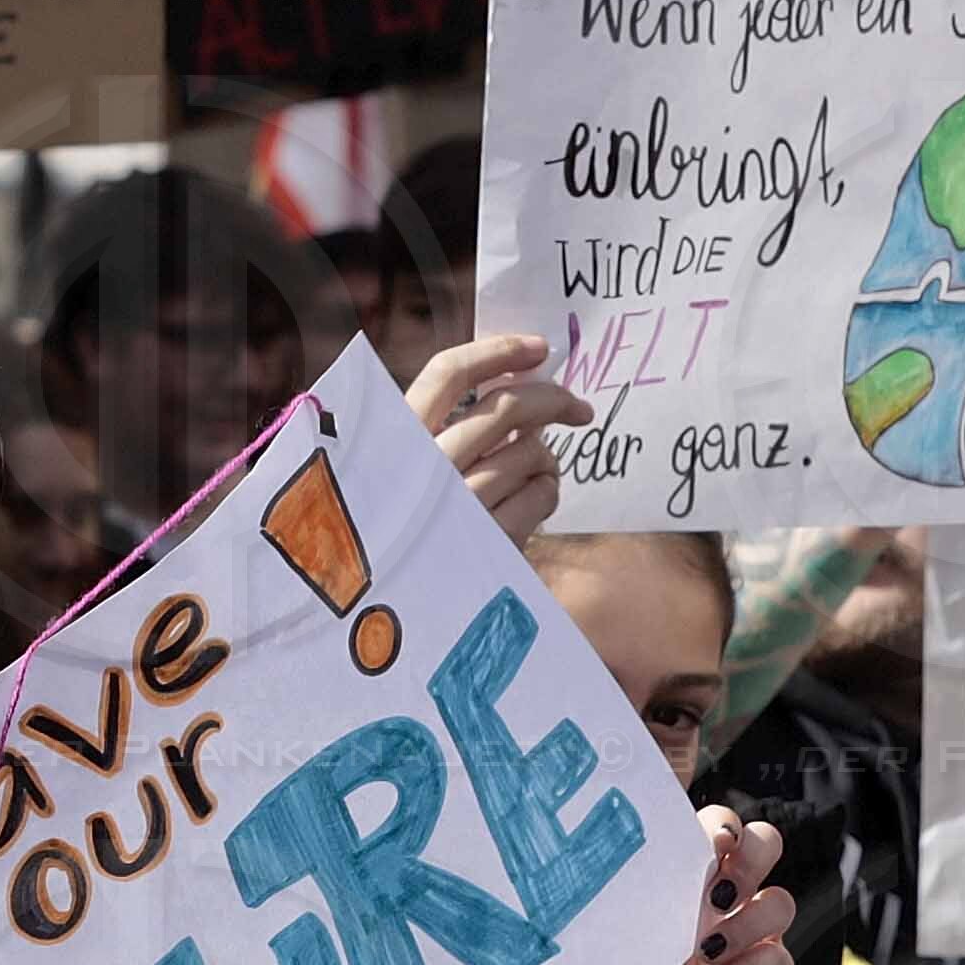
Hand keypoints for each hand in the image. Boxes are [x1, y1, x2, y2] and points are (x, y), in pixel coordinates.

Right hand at [406, 332, 591, 535]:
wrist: (387, 616)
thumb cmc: (397, 530)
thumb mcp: (400, 470)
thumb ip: (442, 429)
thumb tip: (515, 389)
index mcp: (395, 438)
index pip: (448, 373)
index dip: (497, 352)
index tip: (537, 348)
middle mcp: (425, 466)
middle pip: (507, 407)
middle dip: (552, 399)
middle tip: (576, 408)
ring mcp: (459, 504)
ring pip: (531, 452)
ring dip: (547, 457)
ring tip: (540, 470)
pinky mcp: (490, 540)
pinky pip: (542, 495)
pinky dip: (549, 492)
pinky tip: (536, 501)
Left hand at [585, 811, 795, 964]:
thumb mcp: (625, 923)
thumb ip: (647, 883)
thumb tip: (658, 846)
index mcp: (689, 872)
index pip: (720, 824)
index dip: (724, 823)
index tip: (713, 841)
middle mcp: (727, 896)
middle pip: (766, 844)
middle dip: (752, 854)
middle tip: (718, 889)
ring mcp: (751, 936)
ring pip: (780, 901)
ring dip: (747, 919)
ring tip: (705, 949)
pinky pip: (780, 958)